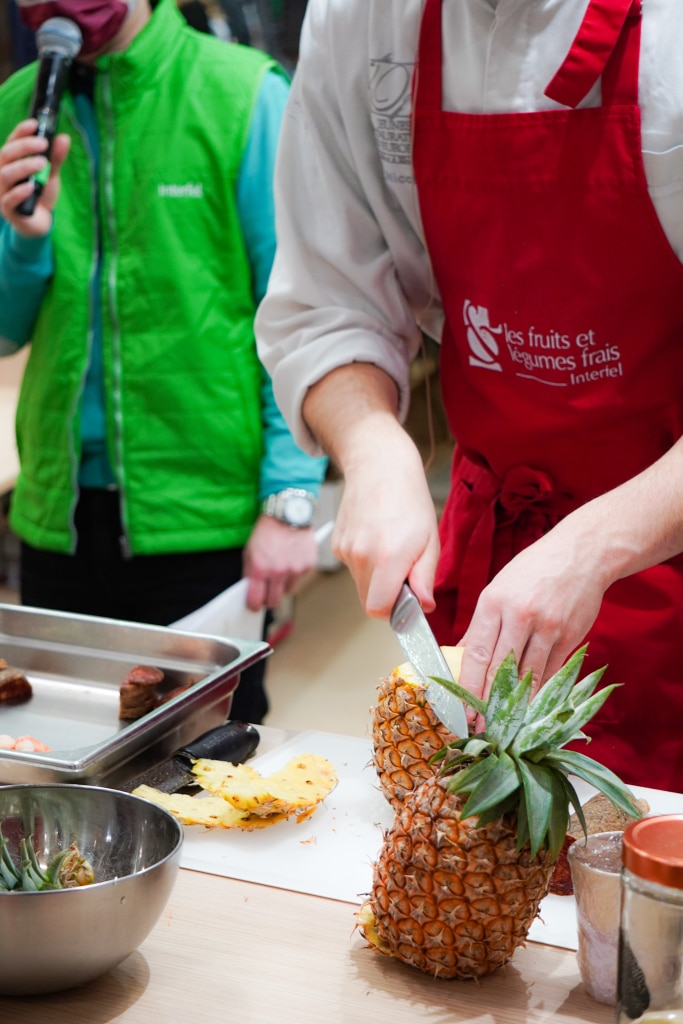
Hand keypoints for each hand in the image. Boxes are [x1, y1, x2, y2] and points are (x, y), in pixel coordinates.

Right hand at [0, 119, 70, 235]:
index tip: (35, 123)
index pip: (12, 141)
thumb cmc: (40, 194)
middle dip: (25, 147)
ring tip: (42, 163)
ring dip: (24, 166)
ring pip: (6, 174)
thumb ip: (55, 158)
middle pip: (6, 154)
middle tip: (44, 144)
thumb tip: (64, 138)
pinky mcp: (7, 209)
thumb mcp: (50, 175)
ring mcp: (2, 191)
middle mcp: (2, 172)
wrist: (38, 222)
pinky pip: (9, 199)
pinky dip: (20, 192)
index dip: (21, 131)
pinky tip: (31, 187)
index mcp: (10, 161)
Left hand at [242, 514, 318, 610]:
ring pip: (288, 590)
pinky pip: (300, 578)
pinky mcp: (308, 565)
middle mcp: (278, 571)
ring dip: (283, 584)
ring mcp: (295, 569)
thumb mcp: (250, 550)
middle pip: (273, 601)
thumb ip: (250, 572)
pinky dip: (295, 573)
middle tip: (267, 592)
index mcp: (259, 568)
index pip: (255, 599)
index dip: (254, 605)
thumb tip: (250, 591)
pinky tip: (292, 559)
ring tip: (281, 567)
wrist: (287, 513)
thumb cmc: (267, 531)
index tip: (254, 606)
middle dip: (269, 599)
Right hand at [331, 427, 439, 617]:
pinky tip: (376, 537)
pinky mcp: (337, 544)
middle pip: (368, 601)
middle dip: (386, 594)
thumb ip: (425, 578)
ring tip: (390, 546)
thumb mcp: (430, 541)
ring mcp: (346, 550)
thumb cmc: (409, 501)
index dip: (393, 611)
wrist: (379, 467)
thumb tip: (423, 606)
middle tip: (403, 570)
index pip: (378, 610)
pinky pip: (352, 567)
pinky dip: (364, 561)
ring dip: (375, 576)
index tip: (406, 599)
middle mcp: (362, 556)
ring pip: (360, 583)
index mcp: (388, 558)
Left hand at [456, 512, 607, 728]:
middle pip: (500, 669)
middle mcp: (520, 616)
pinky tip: (530, 708)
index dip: (469, 686)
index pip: (477, 653)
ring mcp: (547, 628)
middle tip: (481, 730)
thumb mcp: (498, 589)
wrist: (582, 554)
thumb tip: (462, 654)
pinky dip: (539, 692)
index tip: (463, 711)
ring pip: (528, 676)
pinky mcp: (570, 637)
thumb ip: (481, 624)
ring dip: (515, 705)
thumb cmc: (533, 570)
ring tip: (504, 725)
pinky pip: (551, 672)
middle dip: (488, 704)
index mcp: (494, 602)